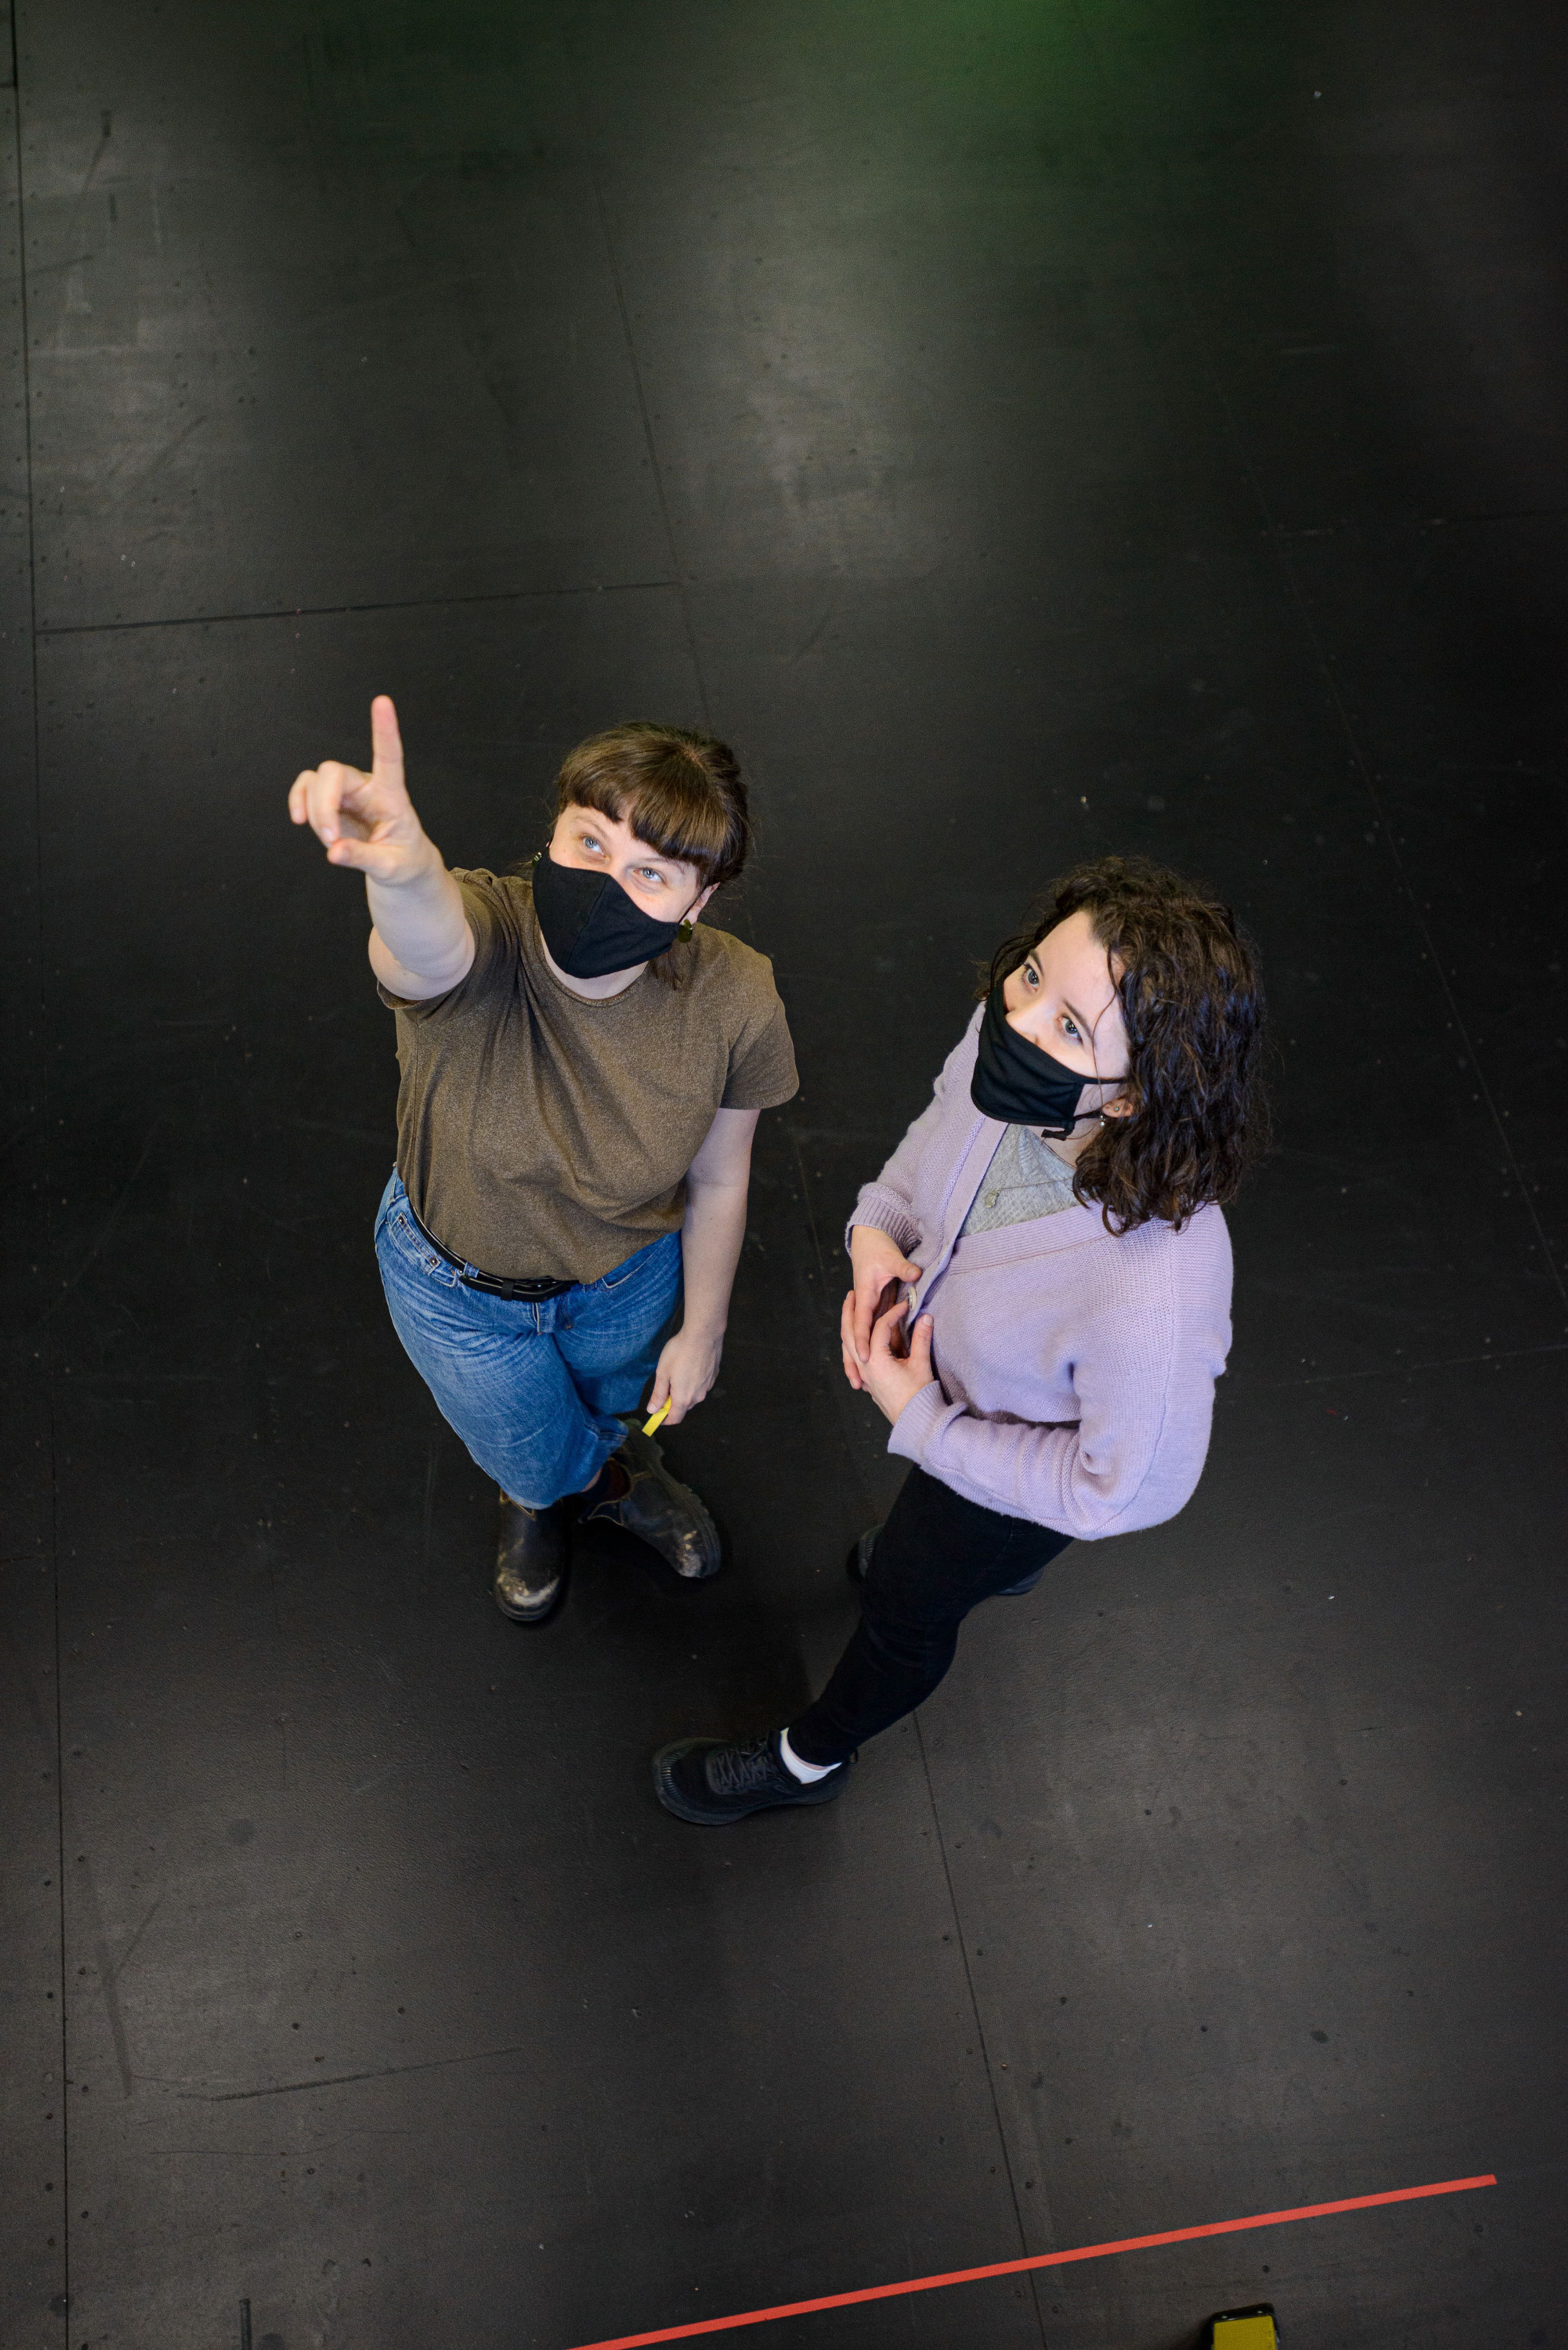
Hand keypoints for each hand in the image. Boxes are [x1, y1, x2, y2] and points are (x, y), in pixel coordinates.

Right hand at [288, 696, 432, 885]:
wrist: (398, 865)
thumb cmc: (402, 861)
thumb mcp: (391, 867)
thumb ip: (363, 858)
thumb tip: (333, 851)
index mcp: (392, 795)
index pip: (389, 756)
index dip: (384, 730)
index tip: (382, 702)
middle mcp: (367, 785)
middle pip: (333, 773)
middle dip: (323, 806)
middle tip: (330, 840)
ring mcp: (346, 790)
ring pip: (316, 782)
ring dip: (315, 813)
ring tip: (332, 841)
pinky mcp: (330, 799)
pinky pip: (305, 788)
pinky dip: (298, 802)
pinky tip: (300, 819)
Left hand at [647, 1324, 723, 1426]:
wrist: (703, 1335)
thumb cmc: (680, 1352)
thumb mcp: (662, 1373)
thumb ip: (658, 1394)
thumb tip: (652, 1410)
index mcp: (684, 1398)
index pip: (675, 1418)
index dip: (665, 1420)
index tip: (657, 1417)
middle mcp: (698, 1396)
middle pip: (684, 1407)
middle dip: (673, 1403)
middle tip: (664, 1389)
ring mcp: (707, 1386)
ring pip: (693, 1395)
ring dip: (683, 1392)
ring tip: (676, 1374)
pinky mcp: (713, 1376)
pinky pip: (701, 1385)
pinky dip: (693, 1382)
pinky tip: (688, 1367)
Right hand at [841, 1224, 921, 1389]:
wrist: (867, 1239)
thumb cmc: (878, 1248)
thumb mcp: (892, 1258)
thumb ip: (904, 1268)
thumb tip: (916, 1274)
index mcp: (864, 1294)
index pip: (862, 1321)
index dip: (863, 1340)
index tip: (865, 1358)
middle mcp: (860, 1303)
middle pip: (852, 1336)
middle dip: (853, 1359)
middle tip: (858, 1383)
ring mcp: (862, 1306)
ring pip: (854, 1337)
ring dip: (854, 1358)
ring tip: (857, 1383)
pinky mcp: (867, 1306)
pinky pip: (862, 1332)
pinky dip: (861, 1348)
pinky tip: (865, 1365)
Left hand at [859, 1301, 937, 1426]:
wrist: (916, 1422)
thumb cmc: (919, 1395)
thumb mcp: (921, 1364)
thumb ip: (921, 1338)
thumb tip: (926, 1316)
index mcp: (876, 1361)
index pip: (880, 1328)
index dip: (893, 1313)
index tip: (906, 1305)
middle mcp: (864, 1367)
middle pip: (849, 1334)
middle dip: (849, 1313)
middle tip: (851, 1295)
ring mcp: (863, 1376)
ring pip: (847, 1348)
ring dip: (847, 1329)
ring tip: (848, 1313)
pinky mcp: (867, 1382)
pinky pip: (852, 1359)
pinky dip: (851, 1345)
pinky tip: (856, 1341)